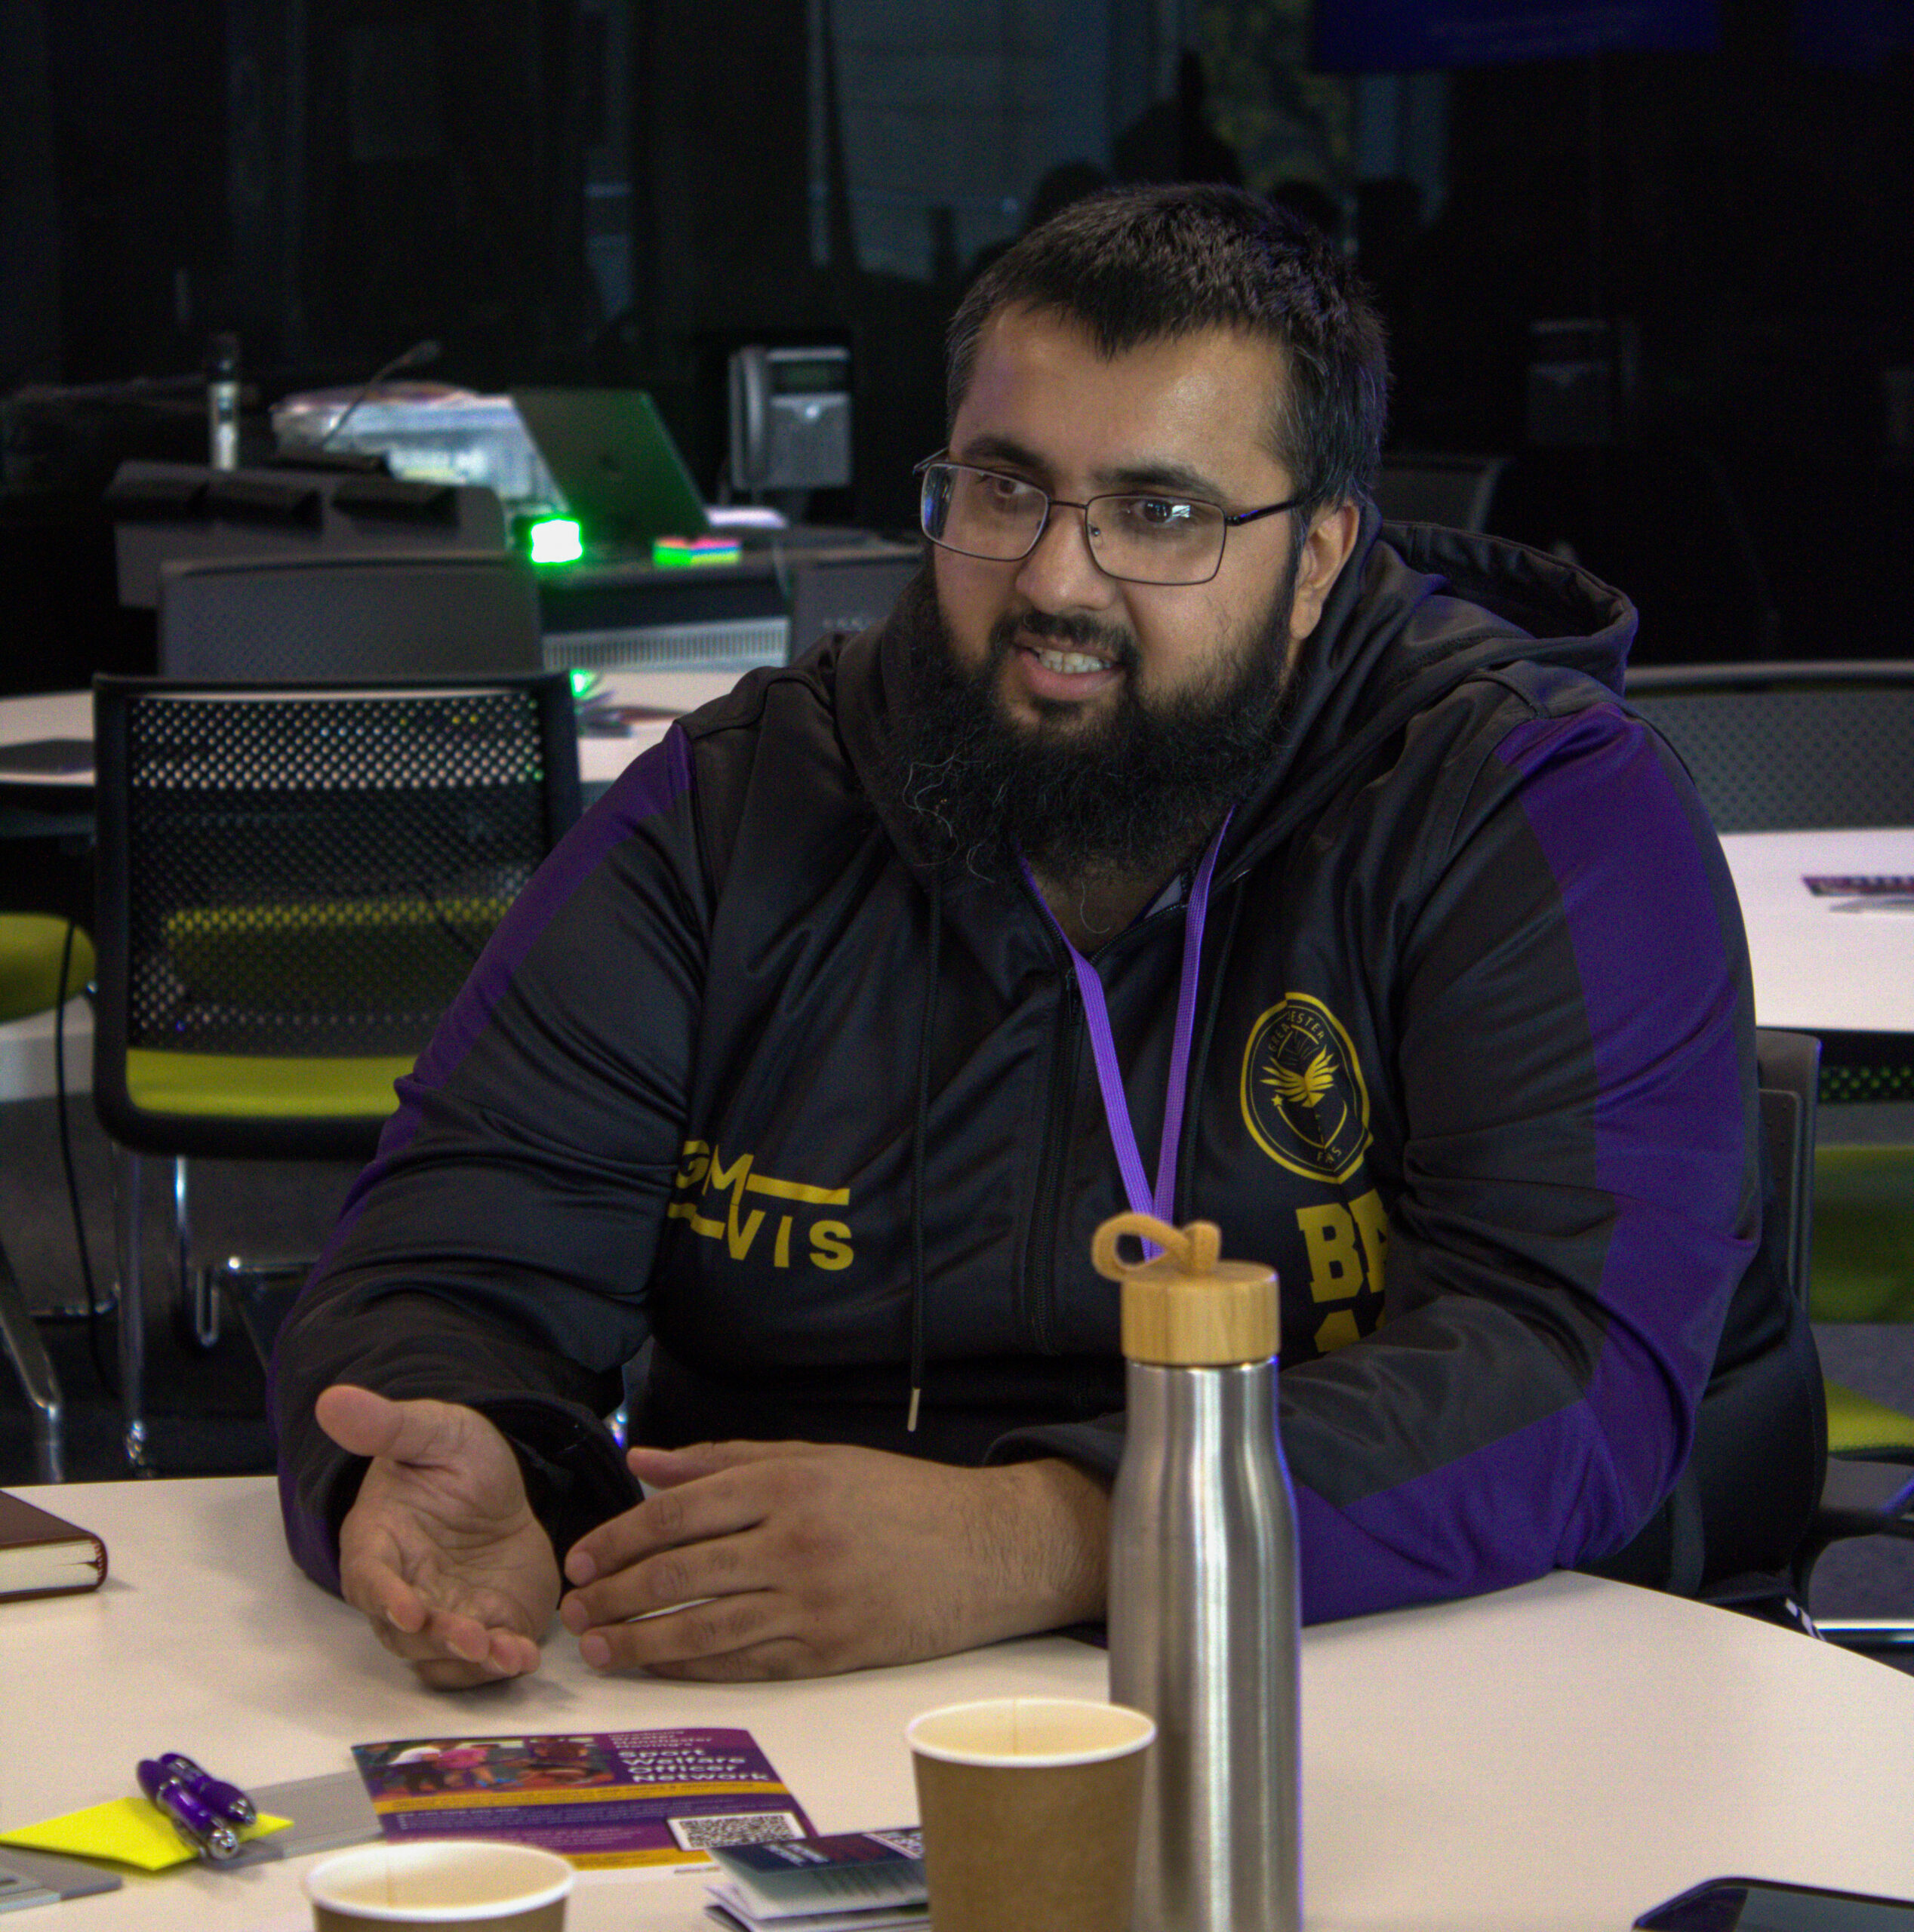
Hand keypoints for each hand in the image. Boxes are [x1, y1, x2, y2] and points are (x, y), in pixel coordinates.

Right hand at [317, 1384, 562, 1689]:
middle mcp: (402, 1589)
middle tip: (471, 1635)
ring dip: (471, 1659)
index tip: (409, 1609)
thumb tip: (331, 1400)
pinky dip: (501, 1662)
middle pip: (405, 1631)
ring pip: (441, 1654)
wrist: (497, 1488)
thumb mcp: (432, 1430)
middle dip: (437, 1638)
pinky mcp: (482, 1626)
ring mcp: (441, 1614)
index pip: (370, 1579)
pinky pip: (482, 1659)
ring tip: (505, 1652)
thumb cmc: (452, 1458)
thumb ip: (387, 1425)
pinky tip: (525, 1655)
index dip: (386, 1598)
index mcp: (378, 1542)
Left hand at [556, 1441, 1108, 1681]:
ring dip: (641, 1641)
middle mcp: (796, 1540)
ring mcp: (812, 1601)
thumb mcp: (816, 1456)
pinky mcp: (829, 1650)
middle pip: (682, 1571)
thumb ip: (725, 1458)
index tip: (581, 1556)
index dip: (620, 1537)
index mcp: (790, 1482)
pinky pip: (744, 1662)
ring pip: (704, 1626)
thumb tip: (642, 1462)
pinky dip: (693, 1666)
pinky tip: (658, 1664)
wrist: (983, 1549)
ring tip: (598, 1648)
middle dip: (616, 1594)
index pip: (680, 1511)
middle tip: (573, 1609)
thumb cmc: (897, 1496)